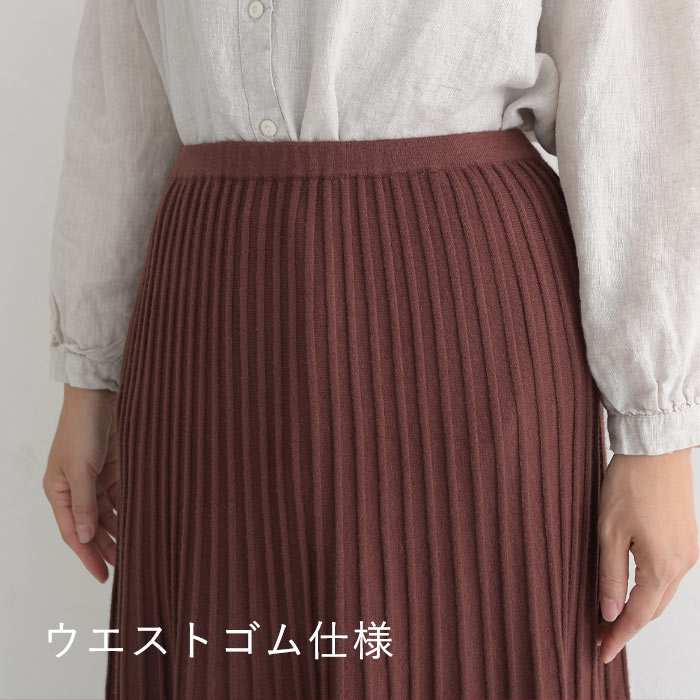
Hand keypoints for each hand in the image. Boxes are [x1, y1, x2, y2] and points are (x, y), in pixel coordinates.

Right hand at [43, 385, 120, 582]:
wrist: (99, 396)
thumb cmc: (82, 429)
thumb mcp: (81, 469)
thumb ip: (85, 503)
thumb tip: (86, 538)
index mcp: (59, 491)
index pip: (74, 532)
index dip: (87, 555)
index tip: (102, 575)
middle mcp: (76, 488)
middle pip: (92, 526)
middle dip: (106, 546)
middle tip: (126, 566)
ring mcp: (95, 479)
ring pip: (108, 513)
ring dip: (120, 529)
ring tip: (137, 548)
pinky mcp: (113, 469)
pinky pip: (121, 495)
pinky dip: (130, 508)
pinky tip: (142, 520)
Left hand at [596, 447, 698, 663]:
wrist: (655, 449)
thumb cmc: (628, 484)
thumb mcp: (608, 532)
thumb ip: (609, 575)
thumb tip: (609, 612)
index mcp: (662, 566)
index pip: (636, 615)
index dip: (617, 636)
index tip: (600, 652)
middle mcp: (682, 564)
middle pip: (652, 609)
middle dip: (626, 625)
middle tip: (600, 635)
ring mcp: (688, 551)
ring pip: (663, 594)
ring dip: (639, 608)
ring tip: (610, 616)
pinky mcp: (687, 539)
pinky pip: (669, 576)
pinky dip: (650, 589)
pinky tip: (632, 588)